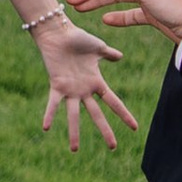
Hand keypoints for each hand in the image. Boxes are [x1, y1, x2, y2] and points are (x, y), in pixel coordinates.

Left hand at [33, 12, 138, 151]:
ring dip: (74, 132)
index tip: (135, 128)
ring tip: (74, 150)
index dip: (124, 115)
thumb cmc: (78, 38)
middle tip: (113, 147)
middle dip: (105, 130)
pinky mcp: (57, 86)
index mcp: (96, 83)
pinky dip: (49, 114)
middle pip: (97, 114)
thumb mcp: (98, 47)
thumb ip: (109, 54)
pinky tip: (46, 127)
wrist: (59, 32)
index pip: (114, 102)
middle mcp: (84, 90)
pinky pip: (53, 103)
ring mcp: (70, 90)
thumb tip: (120, 56)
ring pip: (74, 115)